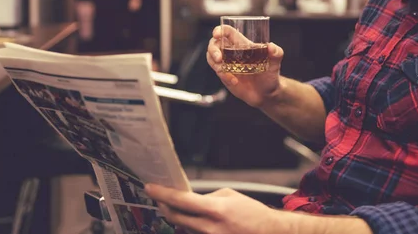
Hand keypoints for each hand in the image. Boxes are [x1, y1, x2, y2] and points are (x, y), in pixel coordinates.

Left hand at [145, 185, 287, 233]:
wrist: (267, 233)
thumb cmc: (251, 213)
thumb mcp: (229, 196)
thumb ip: (208, 198)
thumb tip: (191, 200)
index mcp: (214, 209)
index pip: (180, 200)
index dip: (162, 193)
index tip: (150, 187)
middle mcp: (209, 227)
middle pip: (175, 217)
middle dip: (164, 206)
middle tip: (158, 198)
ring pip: (183, 227)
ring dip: (179, 217)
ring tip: (180, 207)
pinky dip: (192, 226)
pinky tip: (198, 220)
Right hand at [206, 25, 283, 107]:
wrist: (266, 94)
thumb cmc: (270, 75)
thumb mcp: (275, 63)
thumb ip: (276, 53)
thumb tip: (271, 47)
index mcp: (242, 44)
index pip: (228, 32)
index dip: (220, 30)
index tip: (217, 34)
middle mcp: (232, 53)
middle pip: (215, 43)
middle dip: (213, 49)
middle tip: (219, 58)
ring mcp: (227, 64)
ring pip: (211, 57)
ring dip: (214, 63)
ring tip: (223, 70)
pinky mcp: (225, 75)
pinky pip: (218, 72)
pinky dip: (223, 75)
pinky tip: (234, 81)